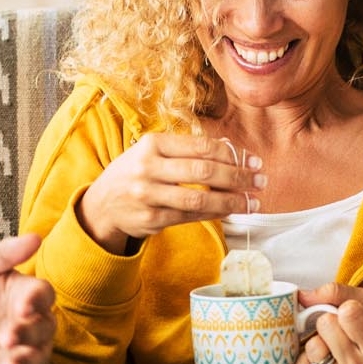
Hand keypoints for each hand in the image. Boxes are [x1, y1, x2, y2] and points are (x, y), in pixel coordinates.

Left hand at [0, 233, 56, 363]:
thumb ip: (1, 254)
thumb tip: (35, 237)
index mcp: (26, 294)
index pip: (43, 294)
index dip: (36, 300)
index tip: (22, 305)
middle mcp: (35, 322)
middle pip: (44, 327)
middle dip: (27, 333)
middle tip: (5, 338)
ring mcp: (31, 350)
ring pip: (40, 356)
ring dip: (27, 361)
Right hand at [77, 133, 265, 252]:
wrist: (102, 204)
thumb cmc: (135, 173)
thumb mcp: (152, 153)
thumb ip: (186, 152)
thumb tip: (234, 156)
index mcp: (152, 144)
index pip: (201, 147)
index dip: (233, 154)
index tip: (254, 162)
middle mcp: (147, 168)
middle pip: (203, 172)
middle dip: (238, 177)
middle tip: (260, 181)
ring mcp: (147, 195)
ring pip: (200, 199)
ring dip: (231, 201)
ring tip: (252, 202)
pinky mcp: (150, 219)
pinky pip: (190, 217)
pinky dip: (214, 214)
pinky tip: (229, 211)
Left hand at [294, 283, 362, 363]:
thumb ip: (336, 292)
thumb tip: (302, 296)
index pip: (348, 312)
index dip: (344, 308)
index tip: (349, 315)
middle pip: (325, 325)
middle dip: (328, 323)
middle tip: (339, 333)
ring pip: (312, 347)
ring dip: (315, 343)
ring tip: (330, 348)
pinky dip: (304, 362)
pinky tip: (318, 363)